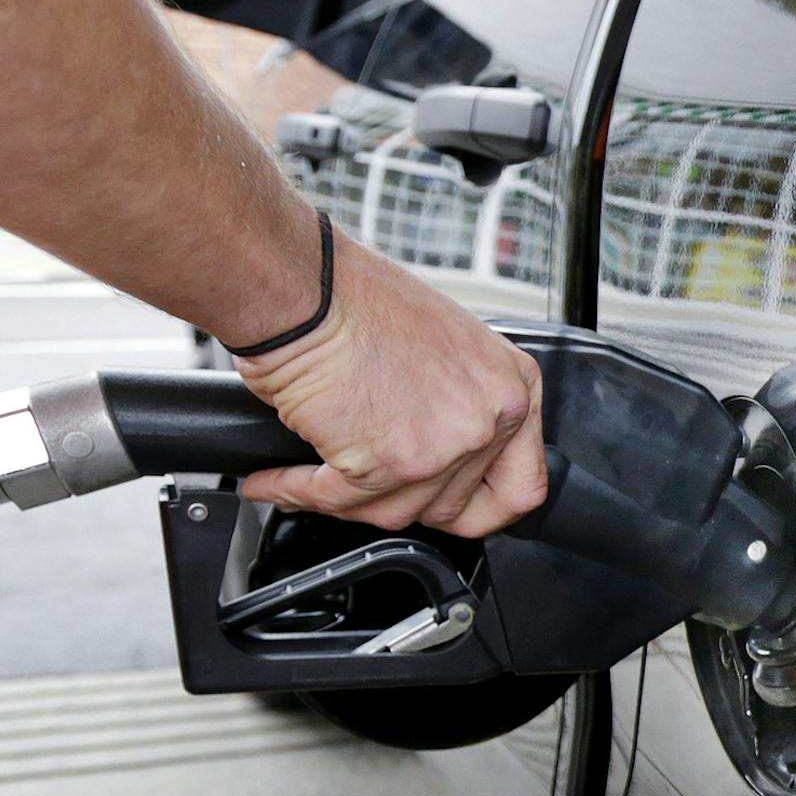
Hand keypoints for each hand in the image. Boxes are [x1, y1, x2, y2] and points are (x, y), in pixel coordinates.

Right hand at [235, 233, 545, 537]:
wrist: (306, 284)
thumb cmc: (358, 298)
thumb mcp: (447, 348)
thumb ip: (462, 407)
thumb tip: (446, 458)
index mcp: (513, 391)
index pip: (521, 487)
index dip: (485, 508)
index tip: (458, 510)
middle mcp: (490, 421)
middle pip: (452, 506)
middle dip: (401, 500)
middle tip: (365, 482)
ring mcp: (444, 447)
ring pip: (397, 512)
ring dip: (346, 501)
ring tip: (308, 477)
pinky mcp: (390, 463)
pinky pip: (339, 501)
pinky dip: (297, 491)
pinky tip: (274, 479)